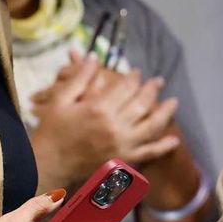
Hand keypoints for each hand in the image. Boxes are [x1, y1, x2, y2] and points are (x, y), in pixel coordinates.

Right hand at [30, 52, 179, 187]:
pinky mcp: (123, 160)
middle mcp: (115, 126)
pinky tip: (174, 140)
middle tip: (159, 80)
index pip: (125, 87)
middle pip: (142, 103)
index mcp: (99, 108)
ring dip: (165, 113)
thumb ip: (80, 77)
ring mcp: (122, 145)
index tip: (137, 71)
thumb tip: (94, 56)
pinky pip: (148, 153)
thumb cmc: (52, 130)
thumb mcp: (61, 99)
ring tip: (173, 102)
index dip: (134, 77)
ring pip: (152, 126)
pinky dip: (163, 146)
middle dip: (153, 89)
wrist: (48, 165)